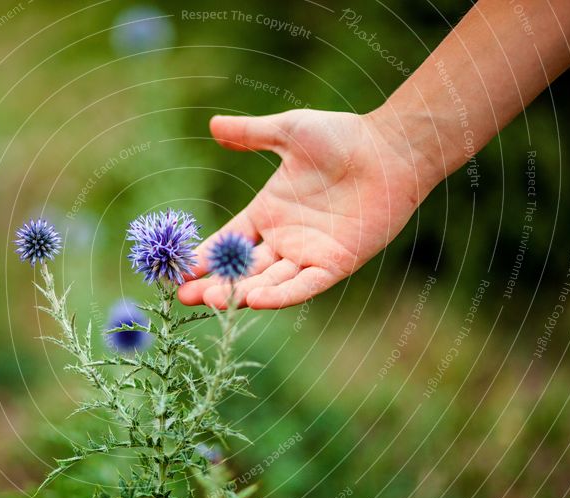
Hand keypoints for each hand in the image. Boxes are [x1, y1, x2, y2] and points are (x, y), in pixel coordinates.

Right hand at [178, 108, 437, 308]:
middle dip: (214, 283)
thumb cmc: (342, 137)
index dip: (205, 256)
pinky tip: (254, 300)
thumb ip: (250, 133)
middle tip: (184, 295)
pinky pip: (304, 285)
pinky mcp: (334, 264)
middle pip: (242, 268)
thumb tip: (212, 124)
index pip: (228, 241)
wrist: (390, 150)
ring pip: (267, 281)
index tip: (179, 269)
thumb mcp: (288, 132)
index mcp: (268, 212)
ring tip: (210, 300)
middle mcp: (284, 238)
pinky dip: (281, 295)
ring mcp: (308, 253)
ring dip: (239, 292)